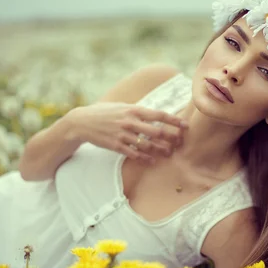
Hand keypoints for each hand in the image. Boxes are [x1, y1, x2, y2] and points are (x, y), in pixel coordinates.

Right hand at [66, 102, 187, 163]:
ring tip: (169, 154)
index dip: (174, 121)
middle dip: (170, 137)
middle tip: (179, 143)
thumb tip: (155, 114)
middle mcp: (129, 121)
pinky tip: (152, 161)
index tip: (185, 126)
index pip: (158, 114)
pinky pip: (134, 154)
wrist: (82, 122)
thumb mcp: (121, 106)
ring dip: (160, 150)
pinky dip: (144, 158)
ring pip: (147, 145)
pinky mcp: (116, 145)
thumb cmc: (104, 112)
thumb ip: (138, 111)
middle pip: (156, 131)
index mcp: (133, 109)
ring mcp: (122, 134)